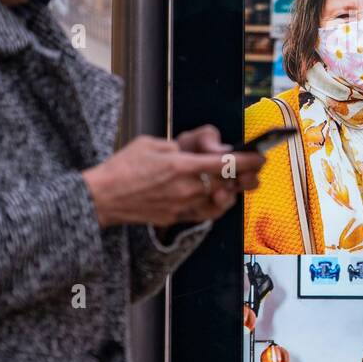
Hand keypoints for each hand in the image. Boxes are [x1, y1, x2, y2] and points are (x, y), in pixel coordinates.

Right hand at [81, 131, 263, 228]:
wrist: (101, 198)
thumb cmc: (123, 167)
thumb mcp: (152, 143)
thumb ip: (183, 144)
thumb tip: (205, 149)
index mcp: (181, 166)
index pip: (225, 163)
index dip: (248, 160)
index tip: (261, 157)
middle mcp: (186, 188)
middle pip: (229, 184)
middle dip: (246, 177)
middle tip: (256, 172)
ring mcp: (182, 206)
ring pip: (220, 201)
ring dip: (232, 192)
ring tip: (238, 184)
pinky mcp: (176, 218)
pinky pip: (205, 214)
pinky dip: (216, 206)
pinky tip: (218, 198)